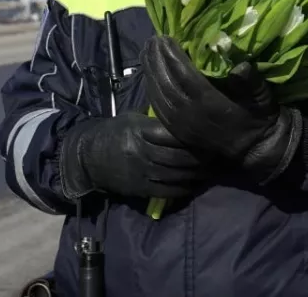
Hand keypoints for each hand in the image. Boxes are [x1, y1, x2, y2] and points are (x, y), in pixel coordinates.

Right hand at [59, 113, 209, 199]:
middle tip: (218, 152)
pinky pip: (167, 190)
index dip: (193, 135)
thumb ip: (157, 120)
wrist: (89, 157)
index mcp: (141, 131)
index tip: (209, 133)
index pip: (174, 134)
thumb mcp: (133, 119)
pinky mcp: (140, 188)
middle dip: (201, 156)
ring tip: (212, 168)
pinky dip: (183, 188)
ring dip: (197, 173)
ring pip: (176, 174)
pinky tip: (193, 183)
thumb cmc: (115, 133)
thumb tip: (185, 116)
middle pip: (179, 155)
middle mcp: (142, 152)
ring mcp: (142, 172)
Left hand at [142, 36, 301, 183]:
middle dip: (156, 61)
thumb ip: (251, 82)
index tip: (166, 38)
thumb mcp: (262, 97)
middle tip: (152, 40)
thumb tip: (240, 66)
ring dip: (150, 73)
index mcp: (211, 105)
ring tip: (146, 53)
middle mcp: (192, 115)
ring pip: (159, 97)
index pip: (185, 76)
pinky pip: (159, 109)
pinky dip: (151, 91)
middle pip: (167, 84)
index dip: (173, 56)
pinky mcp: (179, 132)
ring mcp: (183, 125)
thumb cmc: (259, 116)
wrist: (254, 147)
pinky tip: (149, 77)